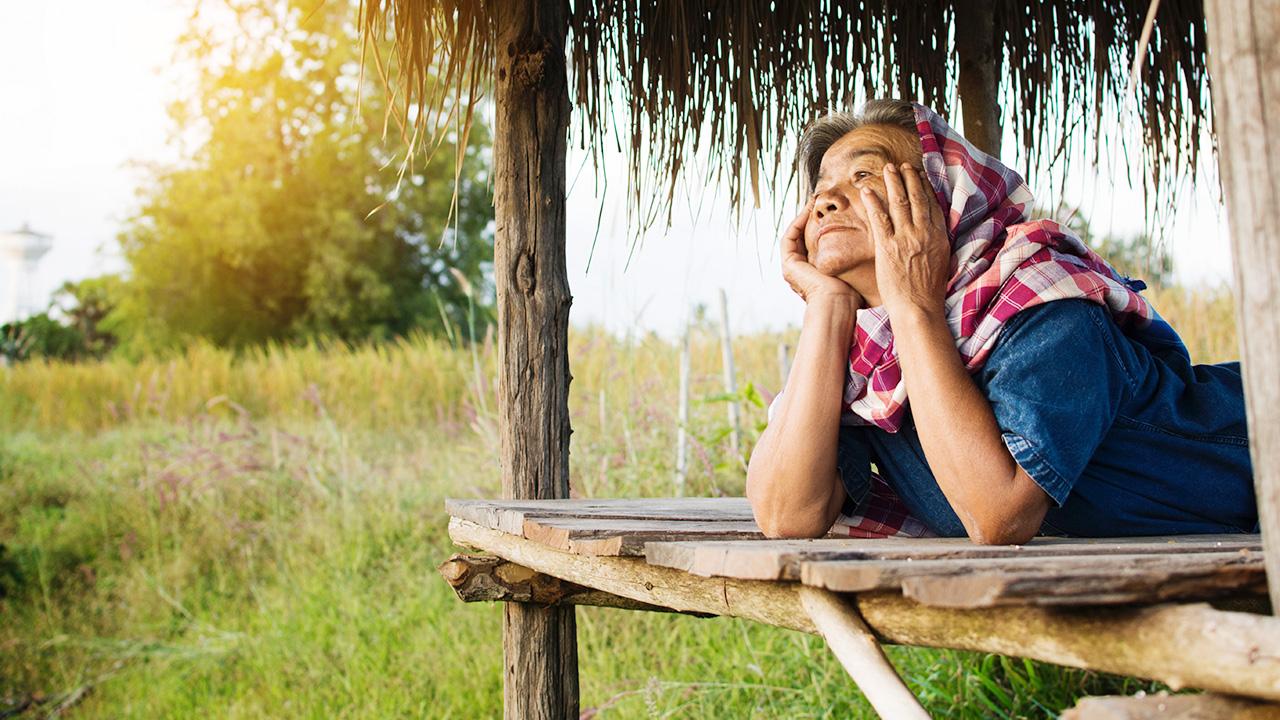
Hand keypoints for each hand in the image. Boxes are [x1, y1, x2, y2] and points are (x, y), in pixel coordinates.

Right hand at [781, 199, 863, 305]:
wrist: (837, 303)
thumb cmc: (849, 295)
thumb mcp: (852, 273)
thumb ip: (855, 264)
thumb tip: (876, 257)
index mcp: (812, 274)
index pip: (813, 245)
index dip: (819, 227)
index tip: (830, 212)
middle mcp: (799, 271)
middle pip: (801, 238)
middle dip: (809, 219)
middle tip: (819, 201)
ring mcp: (791, 268)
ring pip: (793, 236)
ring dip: (801, 218)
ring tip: (812, 202)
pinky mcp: (788, 264)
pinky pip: (788, 238)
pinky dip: (796, 224)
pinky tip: (808, 211)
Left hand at [859, 163, 949, 317]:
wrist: (919, 308)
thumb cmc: (929, 291)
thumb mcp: (942, 261)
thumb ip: (937, 242)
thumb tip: (934, 231)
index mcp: (939, 237)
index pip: (933, 205)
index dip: (925, 187)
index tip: (920, 175)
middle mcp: (924, 233)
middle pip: (917, 198)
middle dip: (909, 178)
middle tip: (903, 166)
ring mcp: (906, 239)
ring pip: (899, 203)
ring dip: (893, 182)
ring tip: (887, 168)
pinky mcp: (888, 247)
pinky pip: (879, 219)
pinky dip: (873, 202)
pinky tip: (867, 190)